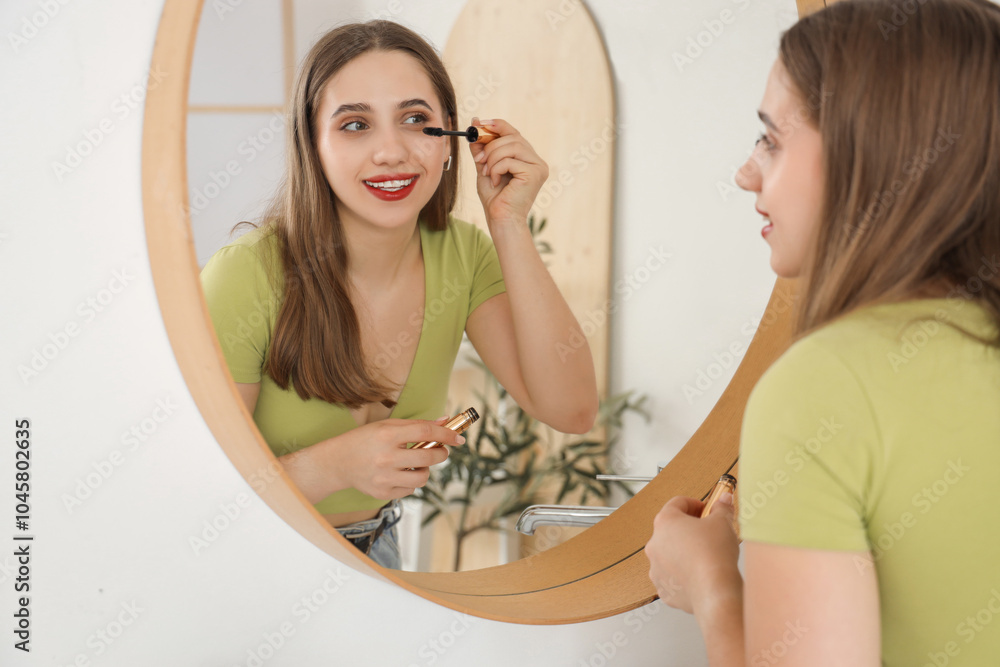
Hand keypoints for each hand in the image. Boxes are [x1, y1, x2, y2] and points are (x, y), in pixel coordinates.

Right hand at [326, 417, 465, 499]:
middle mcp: (385, 458)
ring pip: (422, 478)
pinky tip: (400, 474)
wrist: (337, 463)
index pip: (425, 433)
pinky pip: (410, 490)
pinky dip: (410, 482)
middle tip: (440, 451)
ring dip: (425, 470)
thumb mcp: (387, 426)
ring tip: (415, 464)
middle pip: (428, 458)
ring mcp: (384, 478)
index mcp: (386, 436)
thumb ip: (417, 425)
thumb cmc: (365, 441)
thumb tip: (445, 421)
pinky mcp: (382, 493)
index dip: (446, 435)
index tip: (458, 438)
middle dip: (441, 454)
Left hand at [469, 117, 548, 225]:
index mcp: (527, 158)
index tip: (479, 124)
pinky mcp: (535, 173)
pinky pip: (510, 160)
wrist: (500, 219)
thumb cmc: (495, 198)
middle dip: (491, 146)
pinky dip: (496, 169)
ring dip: (493, 158)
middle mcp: (537, 160)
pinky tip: (495, 182)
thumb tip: (475, 122)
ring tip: (486, 173)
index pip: (514, 133)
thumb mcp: (485, 167)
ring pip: (511, 146)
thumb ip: (482, 148)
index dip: (497, 125)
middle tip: (478, 159)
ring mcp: (538, 167)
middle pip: (512, 137)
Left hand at [644, 492, 741, 614]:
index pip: (677, 503)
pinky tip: (700, 574)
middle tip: (708, 533)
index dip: (695, 504)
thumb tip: (724, 500)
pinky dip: (683, 574)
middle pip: (671, 529)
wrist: (715, 591)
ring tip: (705, 556)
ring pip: (669, 554)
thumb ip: (721, 508)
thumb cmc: (715, 554)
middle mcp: (654, 543)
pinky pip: (672, 576)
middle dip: (689, 529)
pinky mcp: (664, 588)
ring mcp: (656, 567)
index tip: (707, 510)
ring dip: (684, 552)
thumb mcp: (722, 522)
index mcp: (665, 522)